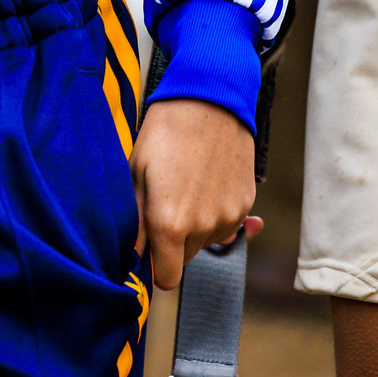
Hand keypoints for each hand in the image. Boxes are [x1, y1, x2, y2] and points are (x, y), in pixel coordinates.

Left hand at [132, 97, 260, 292]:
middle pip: (185, 258)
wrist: (210, 98)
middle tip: (163, 203)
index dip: (155, 265)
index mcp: (169, 224)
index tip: (149, 247)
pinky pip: (227, 225)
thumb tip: (132, 255)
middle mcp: (203, 227)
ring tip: (185, 186)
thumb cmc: (165, 131)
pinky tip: (205, 183)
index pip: (166, 278)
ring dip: (195, 227)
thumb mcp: (136, 172)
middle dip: (172, 242)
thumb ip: (134, 221)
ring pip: (206, 241)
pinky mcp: (245, 204)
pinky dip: (215, 214)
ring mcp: (229, 217)